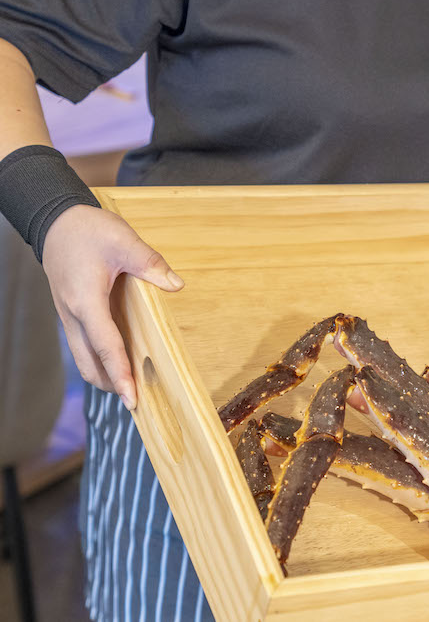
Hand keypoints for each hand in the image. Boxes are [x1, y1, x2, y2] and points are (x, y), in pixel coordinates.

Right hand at [41, 204, 184, 408]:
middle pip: (90, 364)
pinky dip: (100, 360)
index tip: (133, 400)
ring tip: (132, 388)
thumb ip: (150, 263)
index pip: (106, 347)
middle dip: (113, 385)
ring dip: (105, 375)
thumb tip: (175, 285)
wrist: (56, 222)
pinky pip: (84, 346)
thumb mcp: (123, 240)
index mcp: (86, 301)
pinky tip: (121, 362)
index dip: (121, 375)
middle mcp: (73, 315)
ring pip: (84, 358)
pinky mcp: (72, 314)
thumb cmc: (88, 231)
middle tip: (138, 402)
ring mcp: (69, 317)